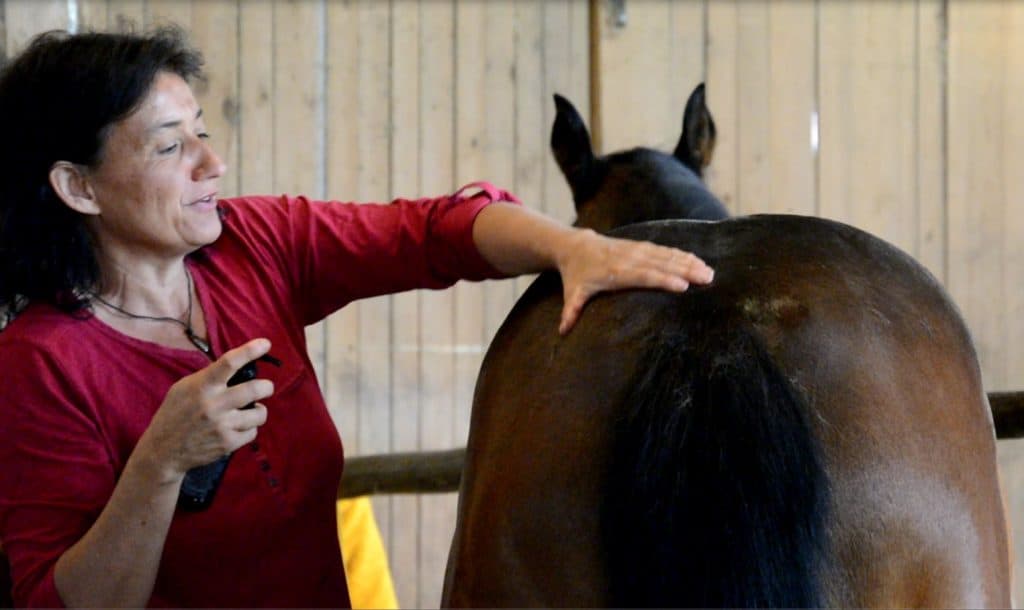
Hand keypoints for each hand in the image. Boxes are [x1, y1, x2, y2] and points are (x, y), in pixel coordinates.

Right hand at [136, 338, 274, 483]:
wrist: (163, 450)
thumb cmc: (175, 413)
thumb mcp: (184, 388)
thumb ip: (209, 377)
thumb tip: (237, 366)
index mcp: (203, 386)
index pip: (230, 362)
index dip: (250, 350)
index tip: (266, 344)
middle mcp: (214, 404)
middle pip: (255, 389)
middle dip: (267, 387)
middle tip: (266, 387)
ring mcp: (222, 425)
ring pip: (260, 413)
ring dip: (258, 410)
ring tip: (249, 411)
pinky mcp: (227, 443)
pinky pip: (253, 432)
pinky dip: (249, 428)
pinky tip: (238, 427)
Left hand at [555, 229, 713, 334]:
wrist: (576, 246)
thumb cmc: (576, 275)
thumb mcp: (573, 293)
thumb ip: (570, 311)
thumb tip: (562, 331)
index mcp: (615, 272)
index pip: (643, 275)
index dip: (663, 280)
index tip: (682, 286)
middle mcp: (630, 258)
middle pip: (661, 264)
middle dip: (685, 271)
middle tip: (707, 279)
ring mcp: (637, 250)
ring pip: (668, 255)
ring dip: (689, 262)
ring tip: (709, 272)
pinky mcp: (642, 246)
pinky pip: (666, 250)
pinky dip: (683, 254)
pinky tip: (699, 260)